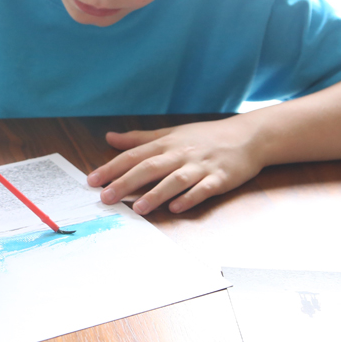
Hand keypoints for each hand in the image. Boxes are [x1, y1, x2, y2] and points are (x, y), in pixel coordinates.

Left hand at [87, 117, 264, 215]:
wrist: (248, 136)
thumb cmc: (206, 137)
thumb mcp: (171, 133)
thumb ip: (140, 139)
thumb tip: (110, 138)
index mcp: (167, 143)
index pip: (134, 155)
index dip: (112, 168)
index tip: (93, 181)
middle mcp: (182, 154)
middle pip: (150, 167)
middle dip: (127, 182)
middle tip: (106, 197)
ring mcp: (201, 166)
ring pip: (176, 180)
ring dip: (157, 194)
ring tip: (138, 208)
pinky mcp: (220, 179)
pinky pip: (204, 189)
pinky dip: (190, 198)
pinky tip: (177, 207)